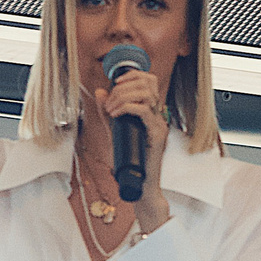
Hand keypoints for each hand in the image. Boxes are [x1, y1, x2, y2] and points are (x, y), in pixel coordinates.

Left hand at [97, 68, 169, 229]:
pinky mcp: (157, 135)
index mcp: (150, 112)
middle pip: (148, 82)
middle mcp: (158, 116)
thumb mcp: (114, 131)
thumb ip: (107, 112)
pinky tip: (115, 115)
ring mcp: (159, 125)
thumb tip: (100, 91)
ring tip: (110, 109)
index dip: (132, 75)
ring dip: (123, 96)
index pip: (149, 80)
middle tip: (109, 101)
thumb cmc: (128, 161)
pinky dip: (126, 108)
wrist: (138, 185)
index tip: (115, 83)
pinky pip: (144, 111)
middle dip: (123, 86)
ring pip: (147, 93)